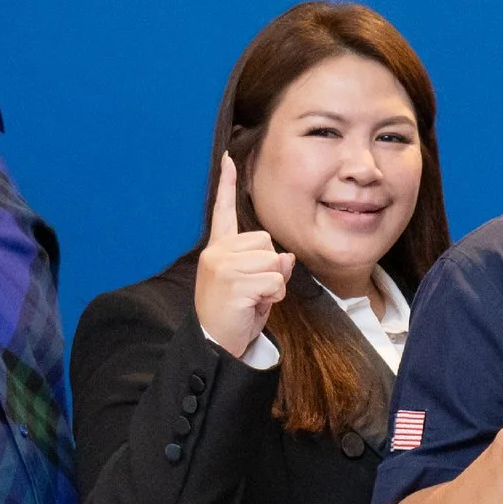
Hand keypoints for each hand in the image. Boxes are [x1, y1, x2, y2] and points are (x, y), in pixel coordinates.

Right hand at [194, 155, 297, 358]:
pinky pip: (274, 281)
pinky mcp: (232, 281)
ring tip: (253, 300)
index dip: (226, 184)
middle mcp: (217, 252)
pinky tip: (254, 307)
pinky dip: (273, 296)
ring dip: (273, 285)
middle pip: (266, 242)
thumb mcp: (255, 286)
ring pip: (273, 261)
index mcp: (219, 250)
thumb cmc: (235, 314)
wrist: (216, 344)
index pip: (223, 211)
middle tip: (253, 291)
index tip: (228, 159)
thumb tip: (286, 257)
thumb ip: (270, 266)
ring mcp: (222, 265)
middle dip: (270, 268)